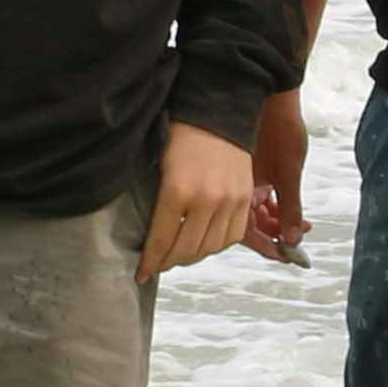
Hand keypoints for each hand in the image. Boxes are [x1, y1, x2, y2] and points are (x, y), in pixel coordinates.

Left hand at [140, 121, 251, 279]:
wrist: (217, 112)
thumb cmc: (181, 136)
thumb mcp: (159, 168)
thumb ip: (159, 205)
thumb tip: (153, 239)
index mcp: (178, 191)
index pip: (162, 241)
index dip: (150, 262)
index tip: (141, 274)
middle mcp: (206, 200)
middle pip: (186, 250)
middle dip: (168, 262)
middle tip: (158, 264)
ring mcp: (230, 200)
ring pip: (211, 247)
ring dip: (193, 256)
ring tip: (180, 254)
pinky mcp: (246, 198)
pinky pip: (233, 236)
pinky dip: (217, 244)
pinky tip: (204, 241)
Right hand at [242, 87, 310, 259]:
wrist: (272, 92)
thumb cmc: (279, 128)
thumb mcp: (289, 174)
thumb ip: (289, 209)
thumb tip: (292, 242)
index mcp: (239, 191)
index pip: (248, 234)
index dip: (268, 248)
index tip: (288, 256)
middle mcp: (234, 188)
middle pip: (250, 225)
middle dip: (275, 234)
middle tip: (298, 238)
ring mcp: (239, 179)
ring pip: (254, 212)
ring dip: (276, 220)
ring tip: (300, 222)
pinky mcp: (246, 169)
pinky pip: (255, 196)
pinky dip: (272, 204)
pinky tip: (287, 204)